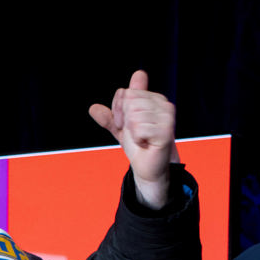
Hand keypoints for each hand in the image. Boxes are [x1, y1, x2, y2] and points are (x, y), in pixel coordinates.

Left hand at [88, 70, 177, 209]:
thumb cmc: (138, 145)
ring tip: (141, 138)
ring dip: (132, 132)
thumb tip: (93, 108)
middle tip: (135, 133)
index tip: (127, 125)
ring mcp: (167, 116)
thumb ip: (109, 117)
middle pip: (129, 102)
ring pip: (134, 115)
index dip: (119, 111)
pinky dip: (137, 139)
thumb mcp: (120, 128)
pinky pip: (139, 128)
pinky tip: (145, 143)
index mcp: (154, 98)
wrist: (147, 166)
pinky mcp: (166, 130)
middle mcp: (163, 104)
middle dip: (124, 121)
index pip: (125, 93)